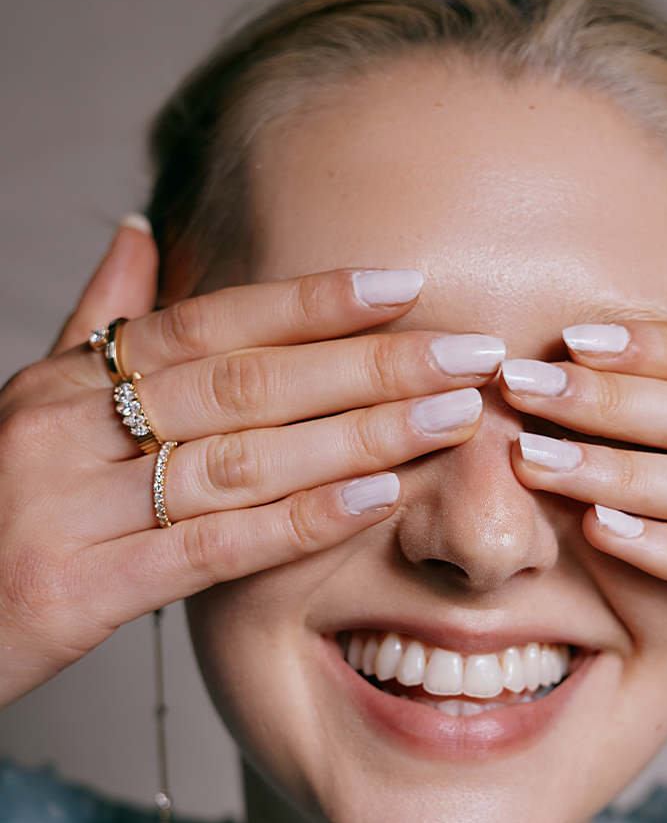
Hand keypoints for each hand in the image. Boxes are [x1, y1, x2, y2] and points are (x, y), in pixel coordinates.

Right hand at [0, 221, 503, 705]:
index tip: (403, 286)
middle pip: (243, 384)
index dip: (309, 302)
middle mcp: (64, 431)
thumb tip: (140, 229)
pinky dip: (300, 519)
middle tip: (466, 352)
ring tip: (448, 416)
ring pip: (240, 458)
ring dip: (357, 434)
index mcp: (60, 384)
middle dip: (366, 365)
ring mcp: (67, 510)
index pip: (204, 324)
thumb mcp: (26, 409)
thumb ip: (92, 326)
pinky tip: (376, 496)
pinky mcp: (75, 593)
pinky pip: (211, 547)